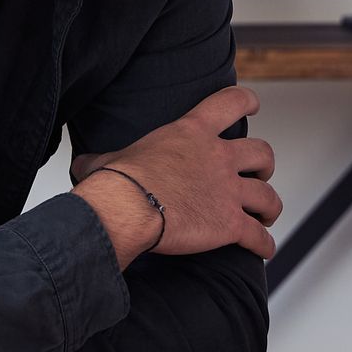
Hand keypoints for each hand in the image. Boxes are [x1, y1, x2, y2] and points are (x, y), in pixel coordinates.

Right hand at [75, 85, 281, 263]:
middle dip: (265, 166)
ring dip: (269, 207)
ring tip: (265, 216)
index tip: (253, 106)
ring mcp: (228, 191)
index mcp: (193, 133)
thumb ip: (103, 160)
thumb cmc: (117, 182)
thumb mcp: (110, 160)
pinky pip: (258, 236)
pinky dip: (264, 244)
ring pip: (268, 196)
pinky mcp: (230, 224)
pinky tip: (263, 250)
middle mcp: (218, 158)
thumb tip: (81, 165)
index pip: (231, 103)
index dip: (247, 102)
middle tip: (259, 175)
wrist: (127, 209)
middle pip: (262, 154)